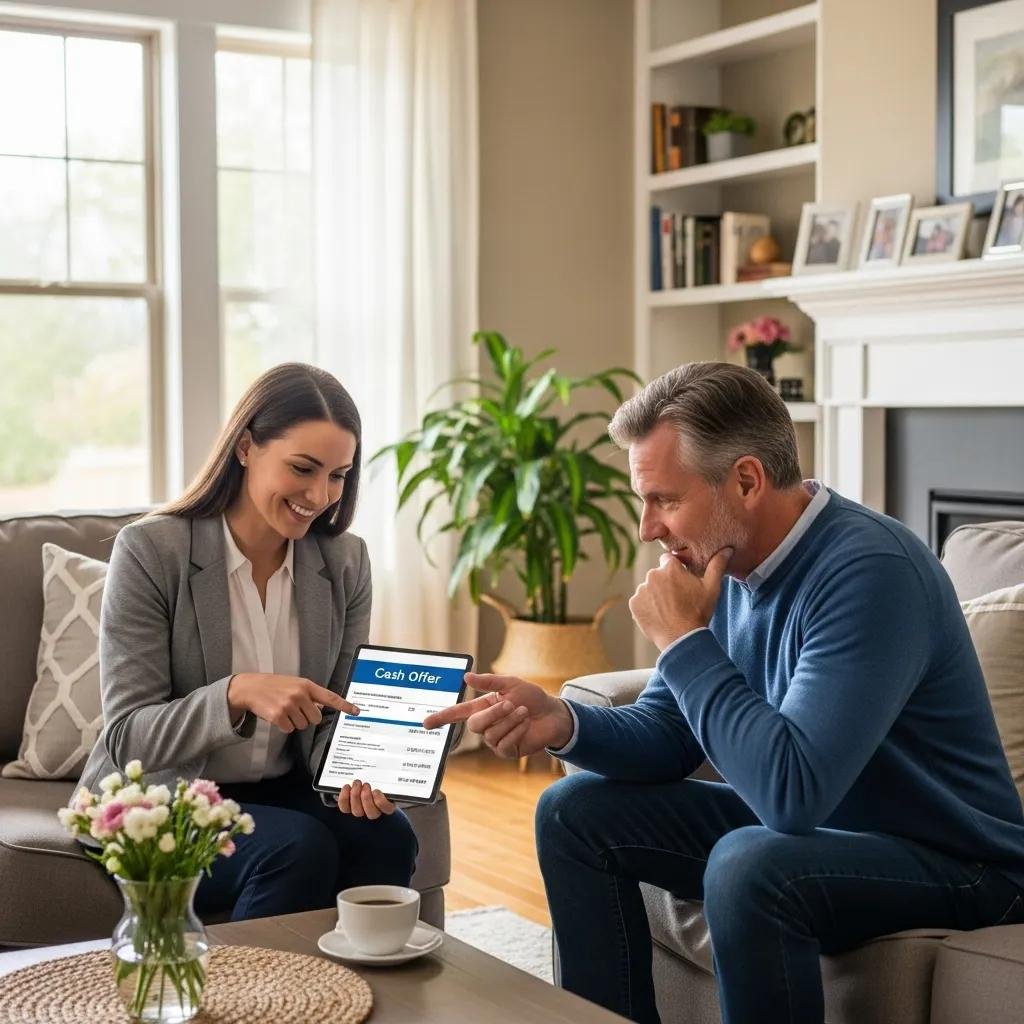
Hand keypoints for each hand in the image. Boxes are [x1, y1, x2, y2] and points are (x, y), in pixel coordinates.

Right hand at [226, 673, 359, 732]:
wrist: (250, 688)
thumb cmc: (275, 686)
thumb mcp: (295, 684)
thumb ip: (309, 695)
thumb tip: (319, 710)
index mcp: (307, 685)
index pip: (330, 697)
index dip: (344, 705)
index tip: (357, 711)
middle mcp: (300, 694)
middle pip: (315, 719)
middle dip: (307, 718)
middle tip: (294, 709)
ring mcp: (289, 705)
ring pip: (302, 726)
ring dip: (294, 722)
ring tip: (283, 709)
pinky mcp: (278, 715)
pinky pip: (289, 729)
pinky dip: (284, 726)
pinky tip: (276, 715)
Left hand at [336, 779, 395, 819]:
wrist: (362, 779)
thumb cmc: (376, 777)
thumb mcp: (384, 775)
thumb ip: (389, 774)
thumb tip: (396, 764)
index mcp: (387, 802)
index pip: (388, 809)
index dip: (381, 802)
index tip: (376, 790)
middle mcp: (374, 810)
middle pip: (372, 813)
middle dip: (366, 798)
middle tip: (366, 785)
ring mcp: (361, 810)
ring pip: (357, 812)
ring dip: (356, 796)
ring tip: (357, 783)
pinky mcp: (349, 808)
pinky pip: (345, 807)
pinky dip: (344, 797)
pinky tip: (347, 787)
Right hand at [422, 672, 573, 758]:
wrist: (553, 713)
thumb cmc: (531, 697)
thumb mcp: (511, 684)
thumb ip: (489, 681)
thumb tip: (466, 677)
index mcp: (483, 707)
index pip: (456, 714)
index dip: (441, 718)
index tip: (425, 723)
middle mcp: (486, 724)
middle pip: (474, 724)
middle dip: (493, 713)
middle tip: (510, 703)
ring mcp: (496, 739)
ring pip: (490, 734)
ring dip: (510, 720)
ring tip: (523, 712)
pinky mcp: (507, 751)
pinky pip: (503, 744)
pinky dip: (516, 731)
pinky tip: (525, 724)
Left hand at [628, 547, 732, 649]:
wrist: (681, 638)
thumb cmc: (698, 612)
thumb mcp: (712, 588)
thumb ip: (717, 565)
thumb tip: (728, 549)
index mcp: (669, 567)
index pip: (668, 560)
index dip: (676, 570)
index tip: (682, 582)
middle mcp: (652, 574)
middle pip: (658, 574)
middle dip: (665, 583)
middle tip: (677, 599)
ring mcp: (641, 589)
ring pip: (648, 588)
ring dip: (655, 595)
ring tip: (668, 609)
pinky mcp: (634, 604)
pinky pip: (640, 601)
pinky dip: (647, 606)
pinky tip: (659, 615)